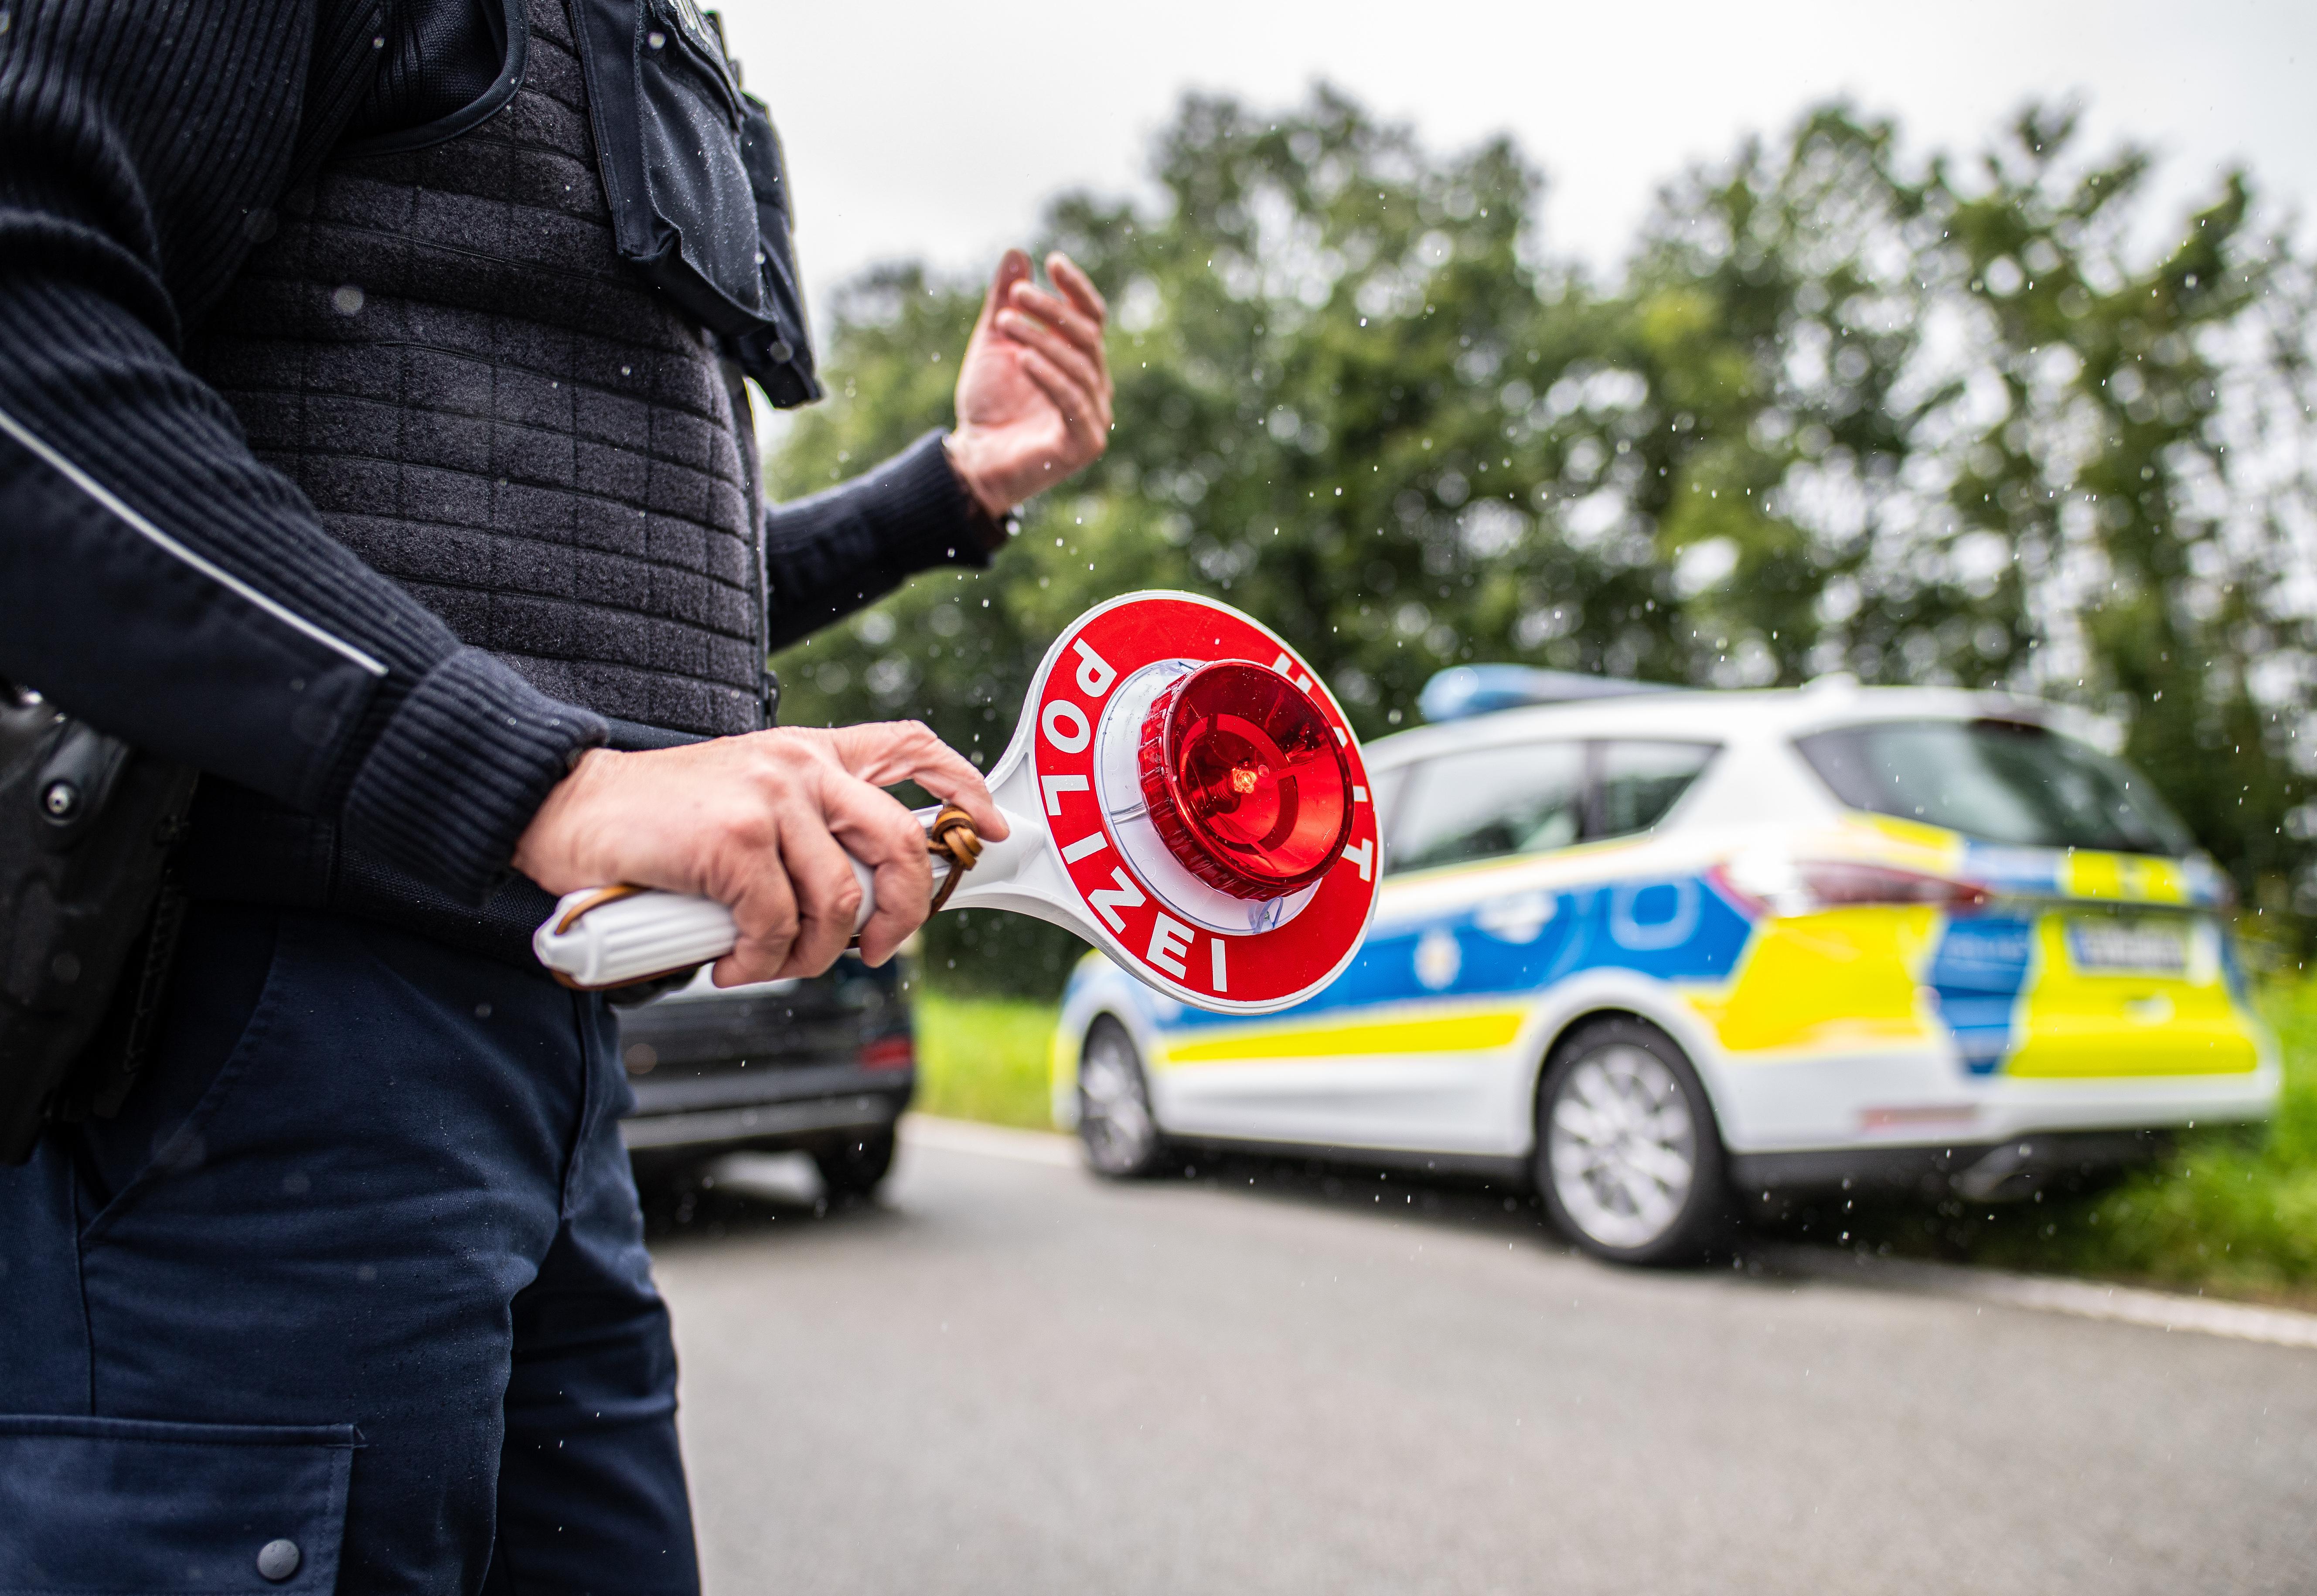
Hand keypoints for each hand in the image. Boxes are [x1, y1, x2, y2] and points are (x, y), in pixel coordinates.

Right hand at [512, 724, 1008, 984]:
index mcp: (810, 753)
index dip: (961, 786)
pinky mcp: (736, 841)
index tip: (987, 826)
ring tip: (768, 964)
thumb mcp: (748, 802)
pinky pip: (778, 926)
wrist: (571, 809)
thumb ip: (805, 828)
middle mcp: (800, 766)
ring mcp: (770, 800)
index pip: (910, 746)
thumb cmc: (660, 823)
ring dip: (811, 955)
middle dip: (904, 912)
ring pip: (839, 901)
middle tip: (874, 951)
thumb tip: (861, 902)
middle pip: (898, 843)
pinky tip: (727, 964)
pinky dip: (758, 962)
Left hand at [945, 249, 1114, 514]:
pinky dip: (1048, 377)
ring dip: (1040, 339)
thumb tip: (1017, 253)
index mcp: (1080, 360)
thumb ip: (1005, 303)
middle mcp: (1095, 386)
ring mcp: (1094, 416)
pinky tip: (1023, 359)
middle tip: (1016, 293)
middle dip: (1051, 311)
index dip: (1076, 288)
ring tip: (1005, 322)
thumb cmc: (987, 404)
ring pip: (1078, 366)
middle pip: (1086, 337)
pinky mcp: (1084, 444)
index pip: (1091, 317)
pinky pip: (1071, 402)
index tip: (1052, 261)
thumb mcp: (994, 344)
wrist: (974, 461)